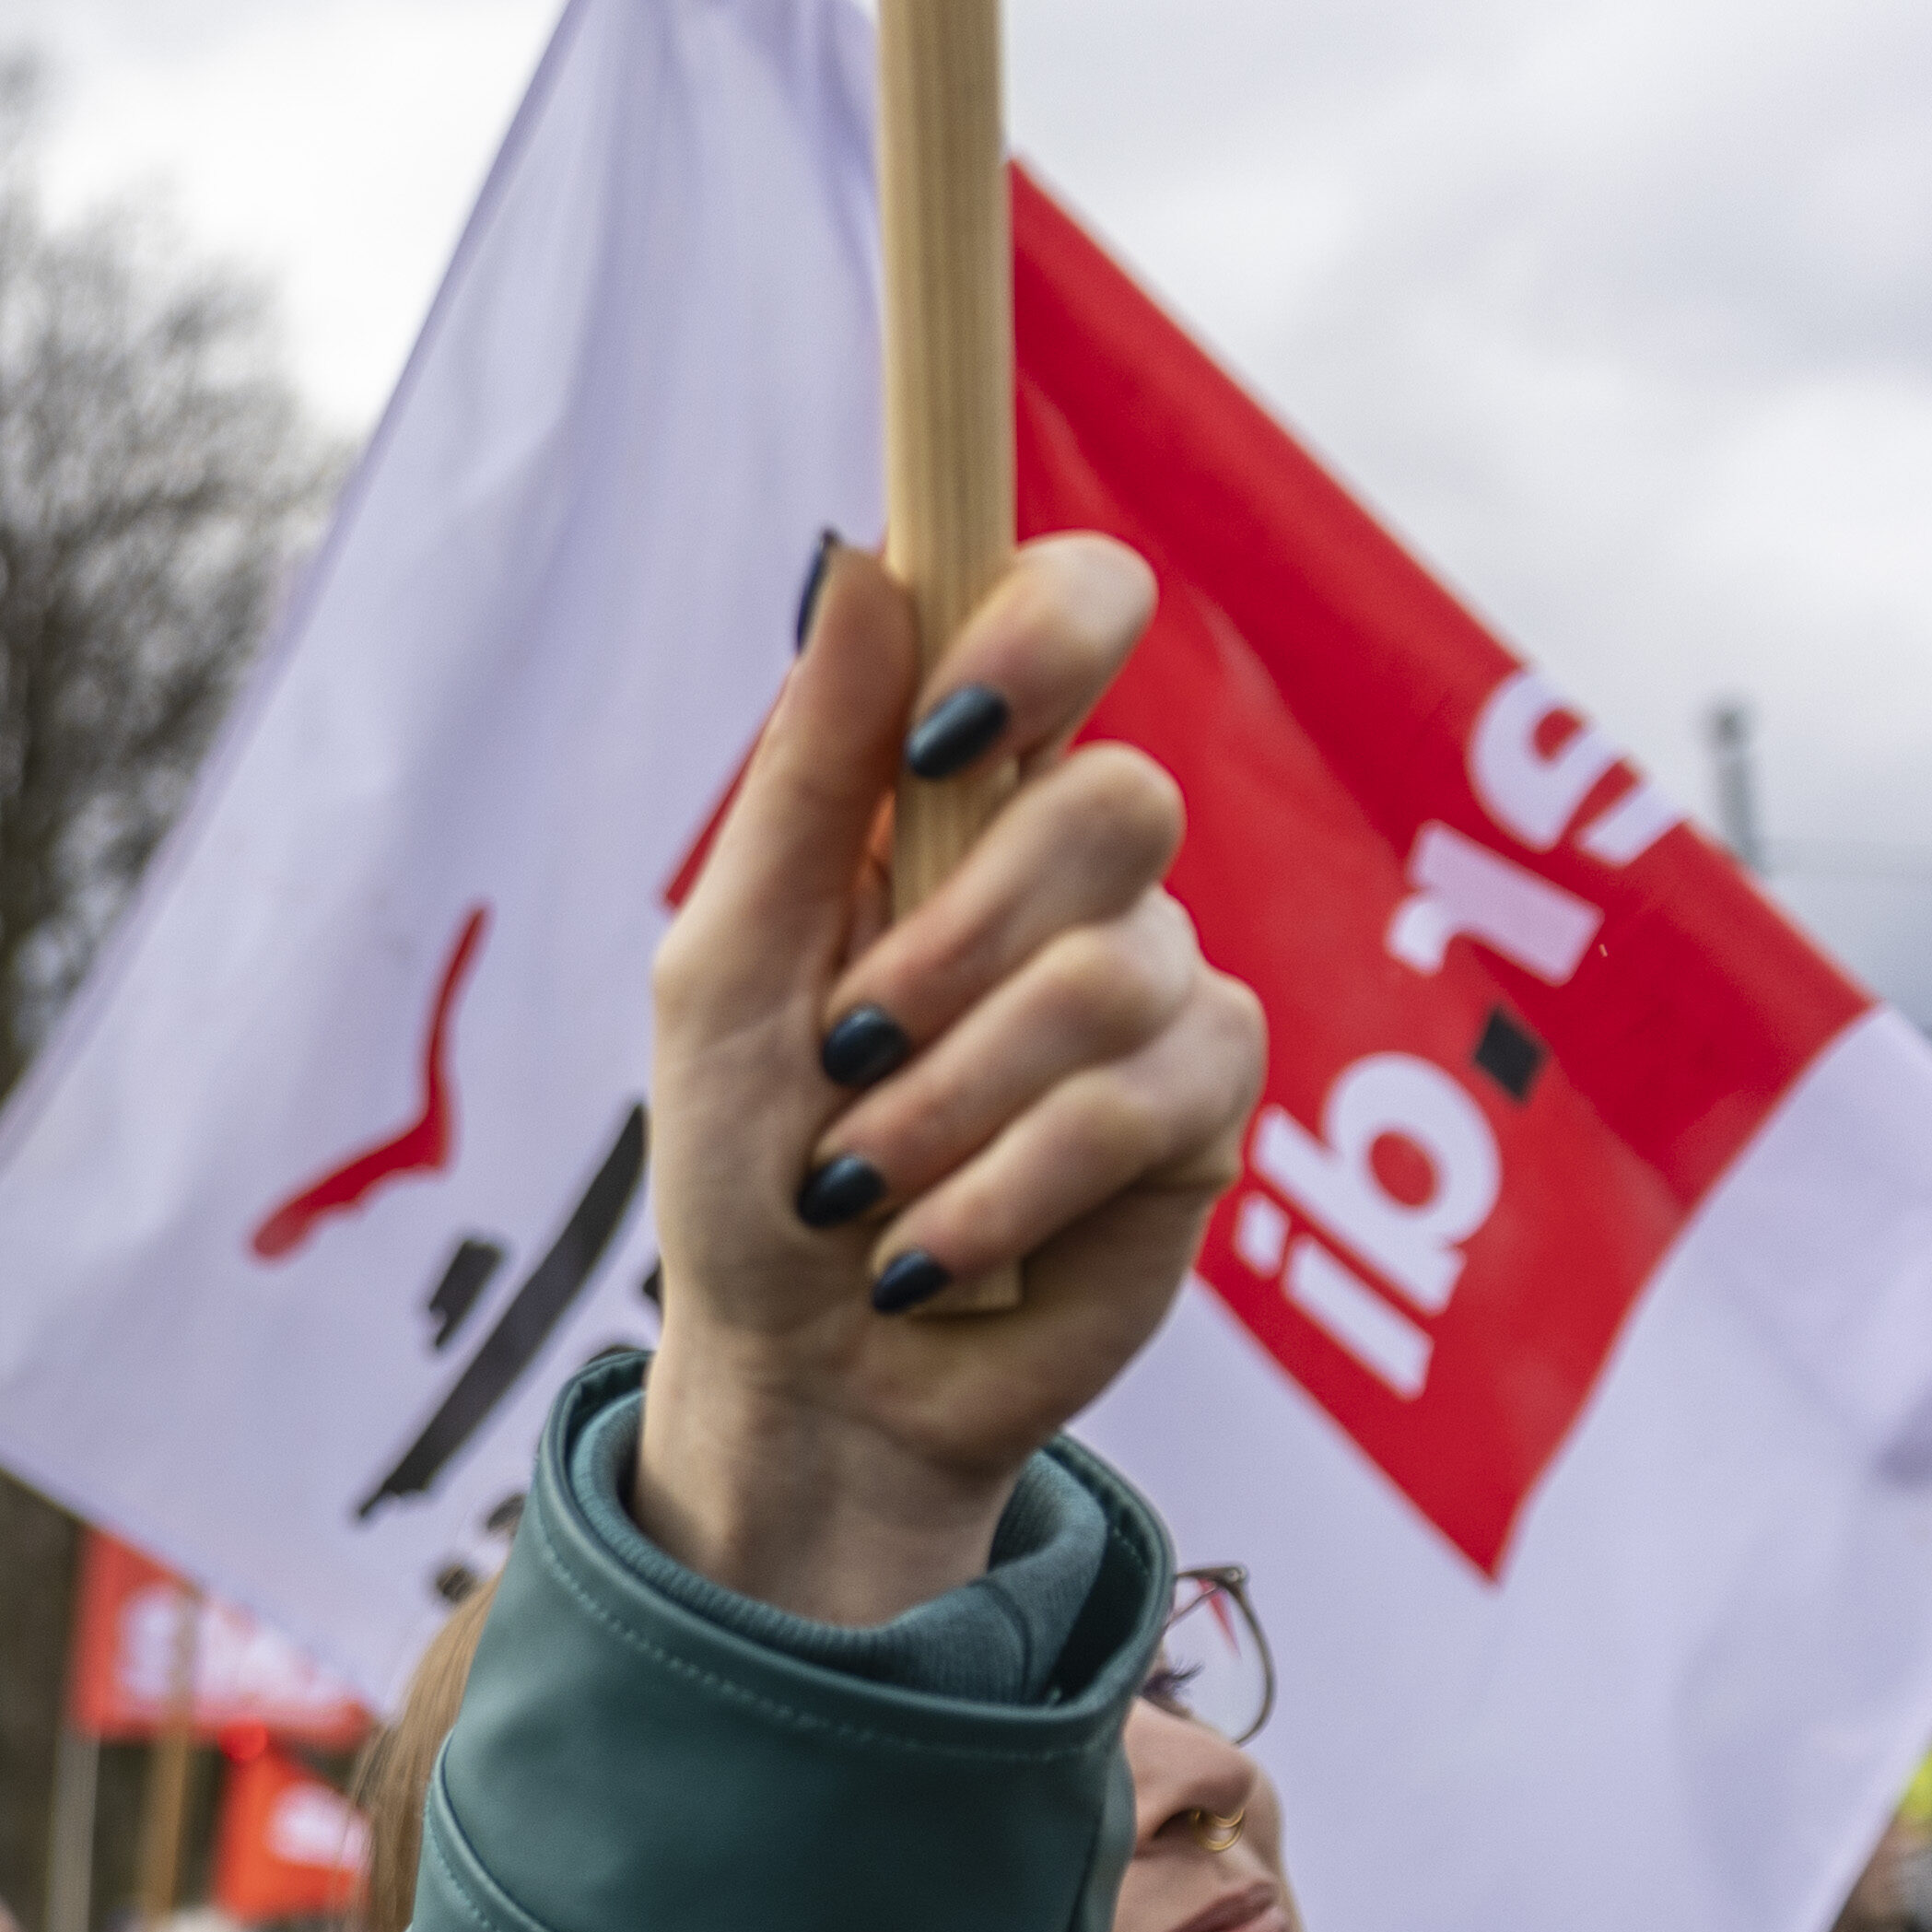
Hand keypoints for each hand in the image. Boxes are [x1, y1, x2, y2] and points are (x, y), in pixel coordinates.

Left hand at [627, 536, 1264, 1624]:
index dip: (1047, 624)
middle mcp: (1074, 865)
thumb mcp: (725, 972)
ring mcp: (1157, 978)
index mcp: (953, 793)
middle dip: (954, 953)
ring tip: (861, 1185)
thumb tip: (861, 560)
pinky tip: (930, 1254)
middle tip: (846, 1055)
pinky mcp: (1207, 1107)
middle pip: (1115, 803)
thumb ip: (806, 780)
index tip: (950, 729)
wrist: (801, 1372)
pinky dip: (1004, 1188)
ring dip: (951, 1103)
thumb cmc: (747, 1163)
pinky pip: (1143, 1103)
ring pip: (1114, 976)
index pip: (1069, 609)